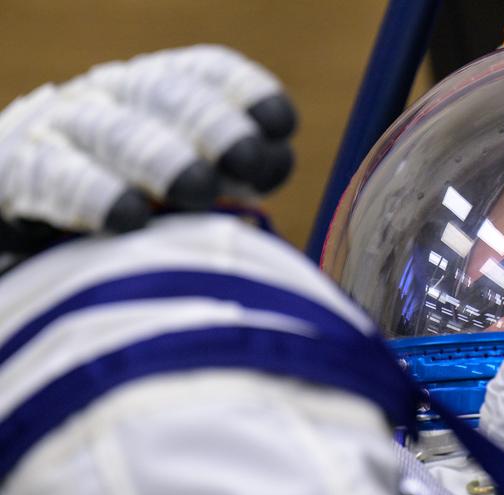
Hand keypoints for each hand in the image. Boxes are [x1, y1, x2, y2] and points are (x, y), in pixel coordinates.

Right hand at [0, 45, 295, 251]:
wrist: (27, 200)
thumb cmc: (133, 192)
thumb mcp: (187, 174)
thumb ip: (237, 168)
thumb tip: (276, 161)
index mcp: (161, 91)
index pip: (206, 73)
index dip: (245, 92)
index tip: (280, 124)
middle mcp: (113, 97)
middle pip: (164, 95)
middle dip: (211, 124)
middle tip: (244, 158)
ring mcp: (64, 130)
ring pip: (113, 132)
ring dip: (160, 158)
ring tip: (198, 190)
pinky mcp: (20, 172)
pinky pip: (56, 176)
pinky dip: (94, 195)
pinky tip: (127, 217)